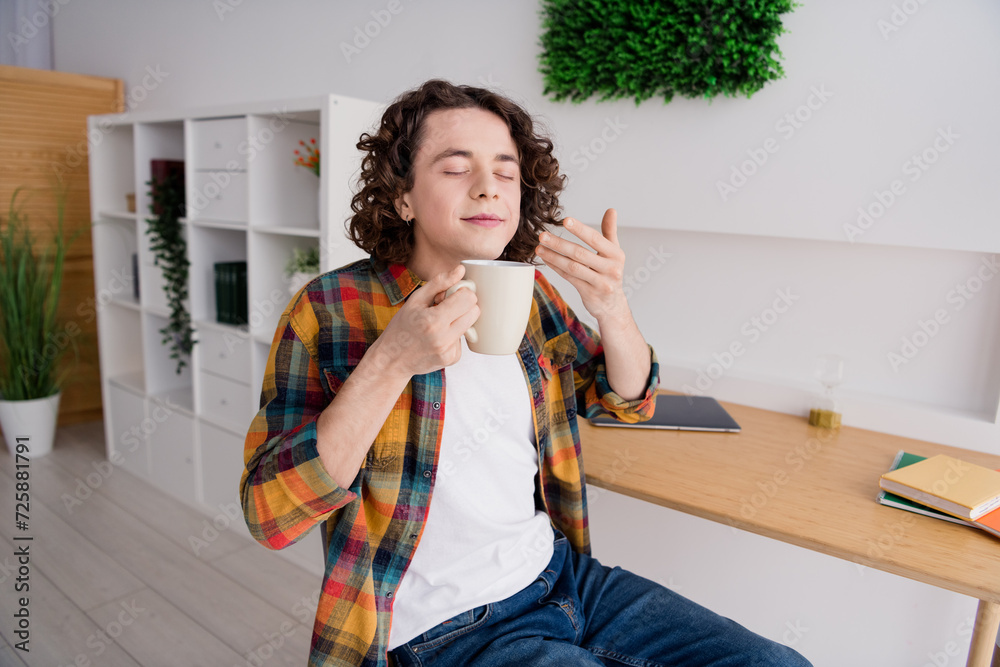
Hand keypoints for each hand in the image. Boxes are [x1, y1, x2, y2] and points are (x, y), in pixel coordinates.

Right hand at [371, 265, 479, 376]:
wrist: (391, 360)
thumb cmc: (401, 326)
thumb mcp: (415, 300)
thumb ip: (439, 282)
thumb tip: (461, 269)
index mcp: (433, 320)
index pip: (468, 298)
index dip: (461, 292)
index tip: (449, 294)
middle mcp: (443, 338)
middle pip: (475, 312)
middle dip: (464, 305)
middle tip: (446, 307)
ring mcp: (449, 351)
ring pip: (471, 325)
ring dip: (459, 320)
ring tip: (439, 324)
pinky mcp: (452, 359)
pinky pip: (463, 340)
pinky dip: (454, 335)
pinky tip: (438, 337)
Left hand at [535, 208, 629, 322]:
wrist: (612, 304)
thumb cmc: (610, 272)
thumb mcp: (614, 252)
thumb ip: (610, 231)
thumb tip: (611, 210)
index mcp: (616, 255)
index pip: (596, 239)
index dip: (580, 229)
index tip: (565, 220)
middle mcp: (611, 269)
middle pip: (580, 254)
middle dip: (559, 244)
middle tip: (542, 236)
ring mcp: (600, 283)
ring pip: (572, 267)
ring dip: (553, 256)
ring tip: (539, 248)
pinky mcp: (589, 293)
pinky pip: (569, 277)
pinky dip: (556, 267)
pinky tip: (546, 259)